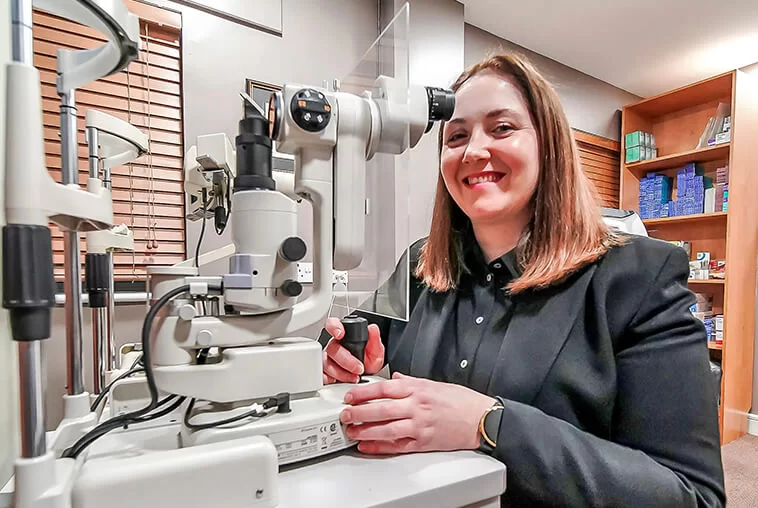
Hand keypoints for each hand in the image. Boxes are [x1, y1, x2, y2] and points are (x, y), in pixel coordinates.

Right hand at [322, 317, 384, 383]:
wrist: (366, 375)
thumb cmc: (368, 359)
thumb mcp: (375, 350)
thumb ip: (374, 339)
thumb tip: (372, 328)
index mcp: (343, 335)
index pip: (332, 324)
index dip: (334, 327)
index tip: (340, 334)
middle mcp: (333, 345)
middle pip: (332, 349)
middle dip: (346, 360)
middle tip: (358, 368)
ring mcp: (327, 359)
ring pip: (326, 363)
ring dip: (341, 373)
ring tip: (354, 377)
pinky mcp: (324, 372)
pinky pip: (322, 376)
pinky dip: (331, 380)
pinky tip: (340, 381)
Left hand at [340, 372, 495, 454]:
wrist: (481, 419)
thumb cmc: (461, 401)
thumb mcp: (434, 384)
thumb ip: (410, 382)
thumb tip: (394, 379)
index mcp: (418, 390)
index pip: (384, 388)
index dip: (363, 392)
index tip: (350, 396)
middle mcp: (417, 407)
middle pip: (381, 409)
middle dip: (359, 412)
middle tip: (345, 415)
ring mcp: (420, 426)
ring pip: (387, 429)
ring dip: (366, 431)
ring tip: (352, 431)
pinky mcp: (424, 442)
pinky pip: (398, 446)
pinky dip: (380, 447)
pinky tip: (368, 446)